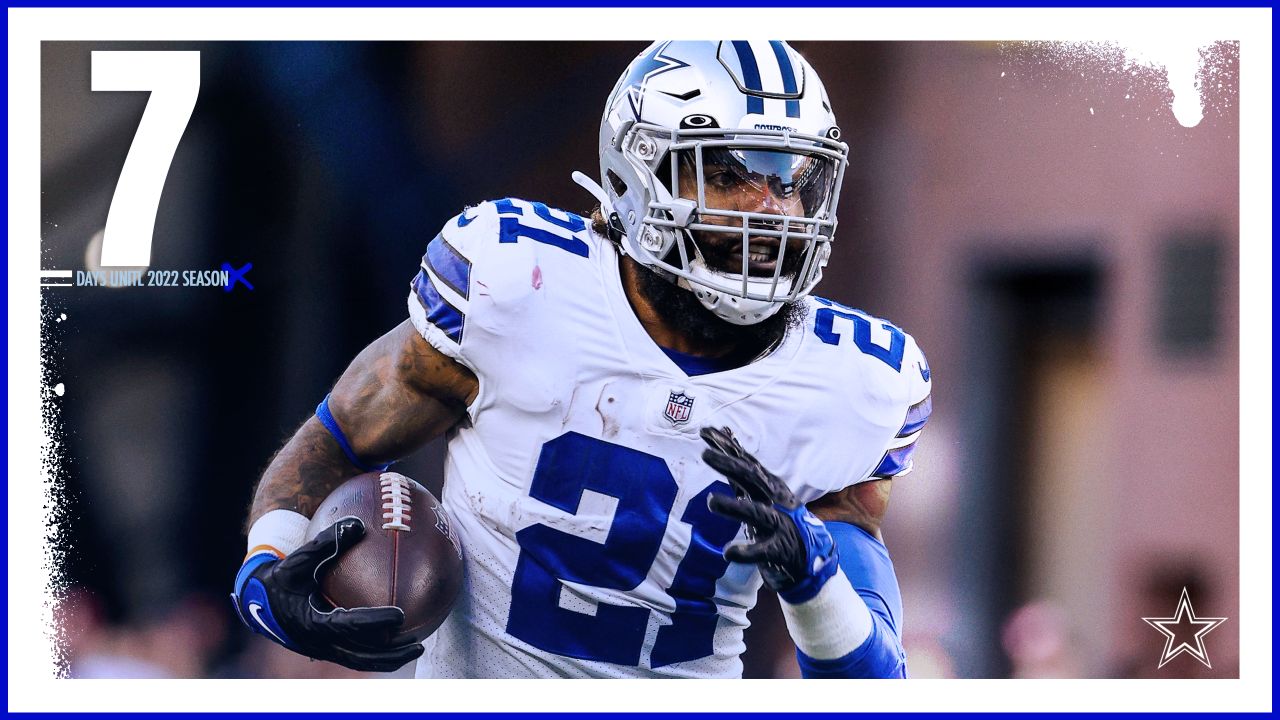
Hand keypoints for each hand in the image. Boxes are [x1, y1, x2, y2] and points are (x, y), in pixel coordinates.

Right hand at [231, 517, 424, 671]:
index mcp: (311, 622)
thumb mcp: (298, 559)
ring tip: (416, 648)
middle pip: (360, 656)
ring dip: (388, 658)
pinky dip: (377, 650)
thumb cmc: (279, 578)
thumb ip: (326, 542)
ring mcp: (322, 650)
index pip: (349, 625)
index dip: (375, 622)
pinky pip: (356, 654)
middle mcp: (318, 642)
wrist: (255, 602)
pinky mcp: (326, 649)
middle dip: (390, 654)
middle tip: (417, 645)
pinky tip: (398, 638)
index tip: (400, 615)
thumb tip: (358, 523)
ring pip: (360, 661)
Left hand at [700, 426, 838, 602]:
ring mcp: (778, 524)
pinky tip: (729, 552)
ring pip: (755, 512)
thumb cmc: (779, 520)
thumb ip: (741, 474)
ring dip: (734, 507)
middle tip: (706, 454)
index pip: (746, 462)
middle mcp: (774, 500)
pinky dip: (746, 552)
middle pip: (750, 479)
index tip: (706, 432)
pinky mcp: (779, 549)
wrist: (810, 556)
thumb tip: (724, 442)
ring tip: (711, 501)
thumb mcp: (761, 494)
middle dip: (729, 465)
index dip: (727, 447)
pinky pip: (763, 550)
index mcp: (769, 487)